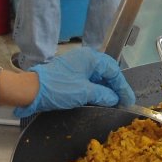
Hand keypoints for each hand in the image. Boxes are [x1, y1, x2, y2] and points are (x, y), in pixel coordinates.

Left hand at [14, 47, 135, 117]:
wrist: (32, 90)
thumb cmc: (59, 88)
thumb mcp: (84, 93)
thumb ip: (103, 94)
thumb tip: (114, 99)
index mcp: (91, 58)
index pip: (113, 70)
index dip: (122, 86)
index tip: (129, 100)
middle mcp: (85, 59)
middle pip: (106, 72)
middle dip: (115, 87)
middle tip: (123, 101)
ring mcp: (77, 66)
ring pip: (97, 76)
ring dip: (106, 89)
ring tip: (113, 103)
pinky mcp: (70, 75)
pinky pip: (88, 80)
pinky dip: (96, 89)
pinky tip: (99, 100)